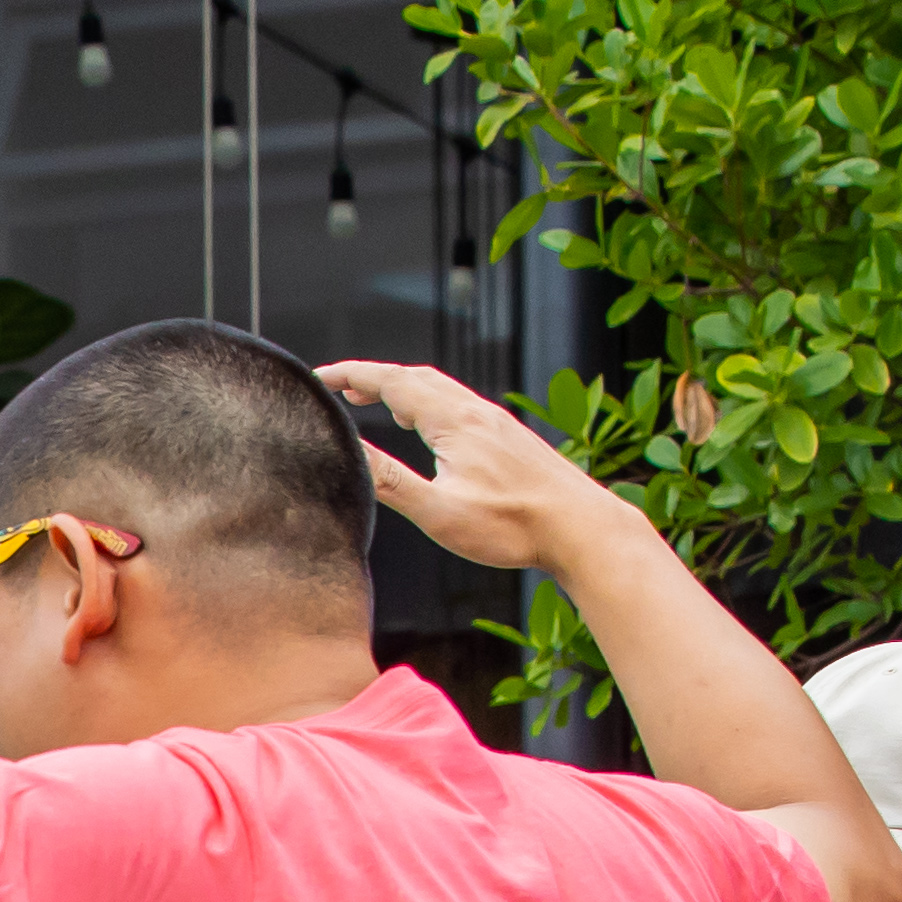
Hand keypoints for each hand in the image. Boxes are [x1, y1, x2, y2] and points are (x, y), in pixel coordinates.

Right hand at [320, 360, 626, 574]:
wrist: (582, 527)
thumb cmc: (513, 525)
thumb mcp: (439, 511)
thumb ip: (390, 480)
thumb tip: (350, 451)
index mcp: (453, 422)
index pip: (392, 382)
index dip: (352, 375)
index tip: (319, 378)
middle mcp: (476, 412)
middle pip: (415, 377)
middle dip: (373, 377)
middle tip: (339, 387)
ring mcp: (495, 423)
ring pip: (440, 389)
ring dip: (402, 387)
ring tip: (374, 399)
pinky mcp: (509, 439)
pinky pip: (459, 404)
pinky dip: (430, 402)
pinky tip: (431, 427)